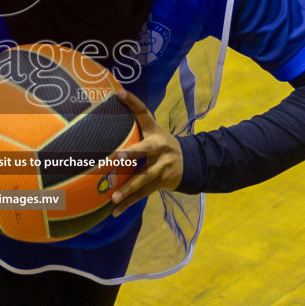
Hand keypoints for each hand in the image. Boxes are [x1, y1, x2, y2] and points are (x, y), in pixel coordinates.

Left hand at [109, 87, 183, 215]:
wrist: (191, 163)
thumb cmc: (161, 144)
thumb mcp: (154, 131)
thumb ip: (136, 122)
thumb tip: (112, 99)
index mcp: (155, 132)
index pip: (144, 114)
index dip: (133, 103)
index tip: (120, 93)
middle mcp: (160, 148)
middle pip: (145, 150)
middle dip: (131, 154)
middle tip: (117, 158)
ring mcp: (162, 168)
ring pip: (143, 179)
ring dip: (128, 189)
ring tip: (113, 197)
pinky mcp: (160, 183)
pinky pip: (142, 195)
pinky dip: (128, 204)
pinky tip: (114, 212)